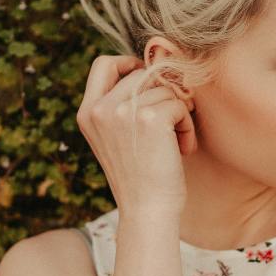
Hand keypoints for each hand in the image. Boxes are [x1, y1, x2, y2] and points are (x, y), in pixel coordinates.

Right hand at [76, 55, 197, 215]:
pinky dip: (188, 124)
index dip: (129, 63)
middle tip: (172, 123)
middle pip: (142, 74)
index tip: (150, 82)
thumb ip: (119, 107)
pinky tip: (183, 148)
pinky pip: (179, 103)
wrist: (148, 211)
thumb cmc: (140, 177)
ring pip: (165, 89)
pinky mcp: (149, 118)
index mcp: (87, 113)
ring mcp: (122, 112)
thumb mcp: (115, 139)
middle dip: (163, 94)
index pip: (103, 64)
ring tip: (177, 142)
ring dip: (179, 112)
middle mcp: (100, 109)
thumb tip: (152, 69)